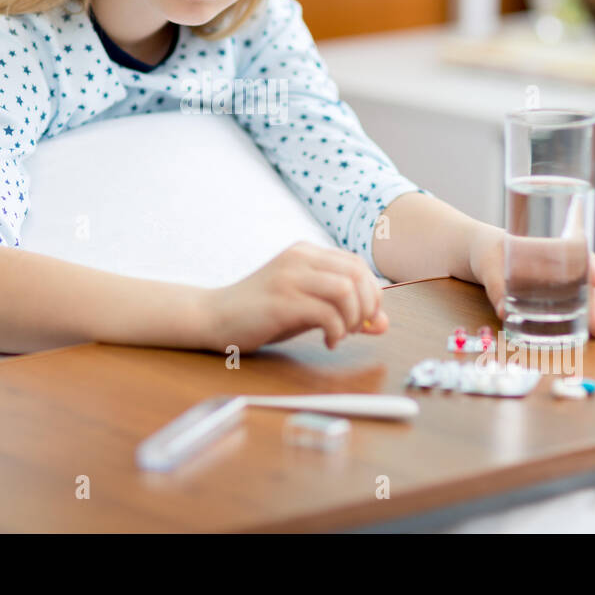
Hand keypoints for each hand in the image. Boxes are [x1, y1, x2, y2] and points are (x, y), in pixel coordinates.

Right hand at [202, 242, 388, 352]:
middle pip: (357, 273)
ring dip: (353, 317)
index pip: (357, 264)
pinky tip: (328, 342)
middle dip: (368, 305)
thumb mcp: (307, 309)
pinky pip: (326, 313)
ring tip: (341, 334)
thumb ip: (344, 312)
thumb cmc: (261, 313)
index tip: (366, 318)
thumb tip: (382, 323)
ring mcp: (289, 278)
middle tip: (357, 328)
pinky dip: (337, 331)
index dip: (372, 292)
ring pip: (345, 290)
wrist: (213, 316)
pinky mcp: (280, 301)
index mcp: (306, 253)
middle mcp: (299, 259)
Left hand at [469, 226, 594, 338]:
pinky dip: (580, 319)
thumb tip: (503, 312)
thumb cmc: (488, 250)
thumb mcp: (490, 264)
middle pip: (590, 280)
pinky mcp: (551, 296)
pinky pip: (571, 306)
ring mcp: (559, 281)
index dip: (594, 268)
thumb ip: (496, 287)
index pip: (581, 253)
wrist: (478, 254)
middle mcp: (562, 263)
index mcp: (552, 245)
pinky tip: (586, 334)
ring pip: (586, 296)